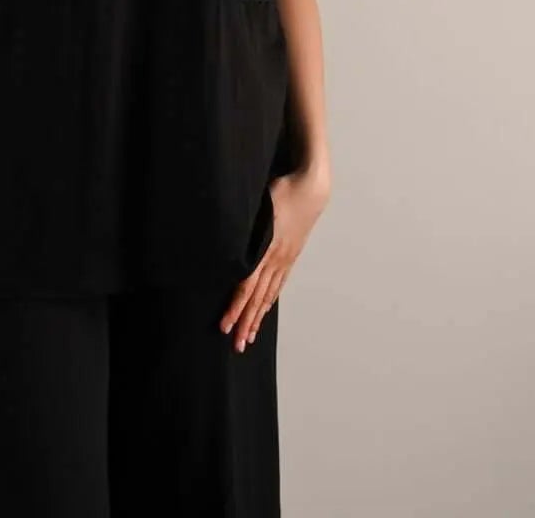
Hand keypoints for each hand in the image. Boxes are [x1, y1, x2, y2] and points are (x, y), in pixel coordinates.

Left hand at [219, 164, 329, 352]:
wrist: (311, 188)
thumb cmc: (282, 189)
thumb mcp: (258, 202)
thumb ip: (243, 221)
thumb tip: (223, 235)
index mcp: (266, 248)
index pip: (247, 286)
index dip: (235, 307)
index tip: (225, 325)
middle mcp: (276, 259)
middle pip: (257, 298)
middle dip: (245, 323)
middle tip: (236, 346)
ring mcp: (285, 259)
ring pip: (268, 295)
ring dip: (257, 317)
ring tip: (249, 337)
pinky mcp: (291, 255)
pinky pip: (278, 284)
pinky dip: (270, 300)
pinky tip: (265, 310)